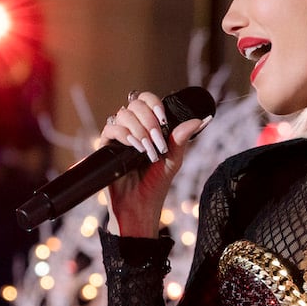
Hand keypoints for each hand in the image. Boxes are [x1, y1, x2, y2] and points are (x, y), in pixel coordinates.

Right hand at [99, 90, 205, 236]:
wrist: (140, 205)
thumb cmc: (157, 183)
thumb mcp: (173, 159)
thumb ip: (181, 138)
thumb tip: (199, 120)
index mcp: (148, 126)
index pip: (147, 100)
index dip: (154, 103)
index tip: (163, 119)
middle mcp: (132, 127)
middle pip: (135, 103)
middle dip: (149, 120)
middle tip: (158, 141)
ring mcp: (118, 136)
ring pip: (123, 114)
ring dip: (139, 129)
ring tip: (148, 150)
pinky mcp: (106, 147)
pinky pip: (110, 128)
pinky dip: (124, 134)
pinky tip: (135, 147)